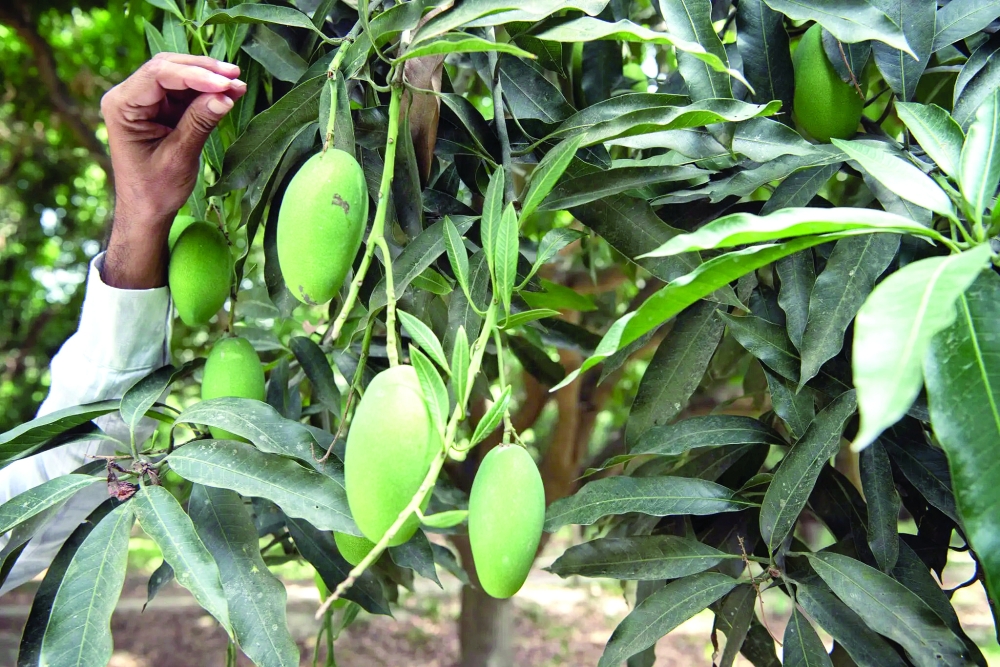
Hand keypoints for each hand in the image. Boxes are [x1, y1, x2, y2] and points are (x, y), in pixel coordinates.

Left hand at [100, 53, 246, 288]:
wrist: (147, 211)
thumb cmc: (155, 190)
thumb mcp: (179, 157)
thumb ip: (199, 122)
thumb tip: (226, 96)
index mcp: (122, 105)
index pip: (158, 76)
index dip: (195, 75)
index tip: (225, 84)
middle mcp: (128, 96)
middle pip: (167, 68)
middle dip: (203, 71)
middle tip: (236, 75)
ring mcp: (144, 100)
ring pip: (178, 76)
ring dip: (209, 79)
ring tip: (238, 84)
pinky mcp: (160, 108)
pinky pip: (184, 91)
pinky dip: (207, 91)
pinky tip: (229, 92)